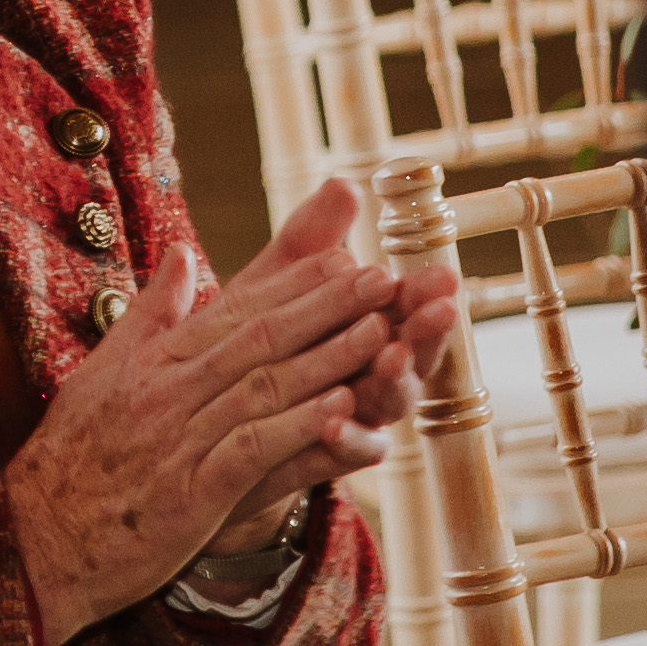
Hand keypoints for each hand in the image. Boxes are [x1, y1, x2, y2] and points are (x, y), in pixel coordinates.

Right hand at [8, 173, 458, 643]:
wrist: (36, 540)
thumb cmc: (72, 461)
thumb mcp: (105, 373)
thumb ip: (151, 314)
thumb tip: (183, 254)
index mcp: (155, 361)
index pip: (236, 310)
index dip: (296, 284)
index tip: (346, 256)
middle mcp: (170, 390)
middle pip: (260, 337)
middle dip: (327, 305)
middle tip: (384, 277)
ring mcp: (181, 440)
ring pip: (264, 386)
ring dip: (328, 356)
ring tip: (383, 331)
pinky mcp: (191, 493)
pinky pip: (253, 450)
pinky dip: (299, 427)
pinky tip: (343, 410)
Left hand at [197, 174, 450, 557]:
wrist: (201, 428)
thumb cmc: (248, 347)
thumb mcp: (272, 286)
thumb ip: (309, 240)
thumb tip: (344, 183)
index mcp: (361, 333)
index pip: (402, 310)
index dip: (423, 293)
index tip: (442, 273)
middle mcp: (366, 379)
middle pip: (409, 355)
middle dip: (426, 332)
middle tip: (444, 308)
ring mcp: (349, 423)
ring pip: (385, 404)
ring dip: (394, 382)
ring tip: (393, 357)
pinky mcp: (317, 462)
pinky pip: (341, 454)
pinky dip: (345, 438)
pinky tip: (336, 420)